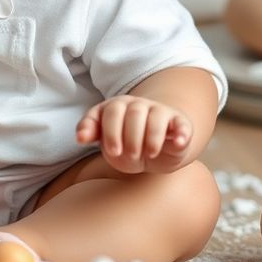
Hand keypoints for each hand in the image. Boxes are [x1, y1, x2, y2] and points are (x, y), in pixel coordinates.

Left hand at [75, 95, 193, 173]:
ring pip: (157, 117)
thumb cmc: (124, 143)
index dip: (111, 132)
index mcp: (117, 106)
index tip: (113, 152)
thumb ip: (91, 132)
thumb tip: (80, 137)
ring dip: (152, 137)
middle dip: (131, 137)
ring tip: (150, 153)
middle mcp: (139, 106)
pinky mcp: (180, 124)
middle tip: (131, 155)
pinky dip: (182, 133)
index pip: (111, 111)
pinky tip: (177, 143)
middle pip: (134, 113)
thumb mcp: (105, 139)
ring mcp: (160, 112)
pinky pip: (182, 124)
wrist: (154, 149)